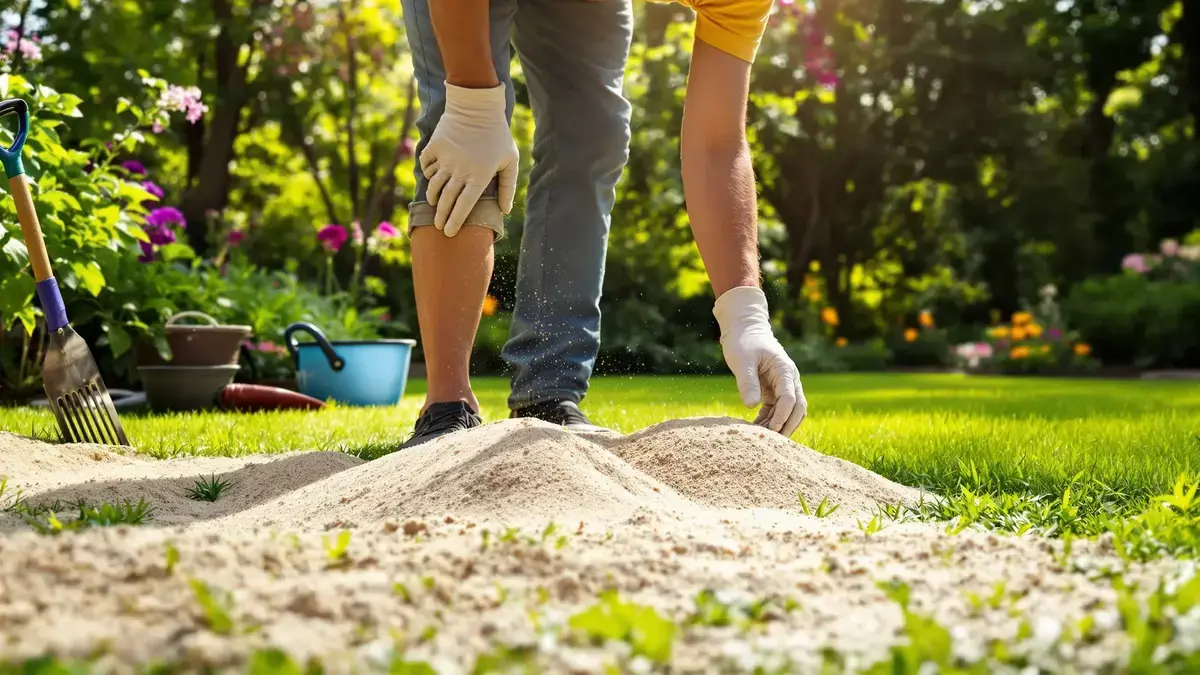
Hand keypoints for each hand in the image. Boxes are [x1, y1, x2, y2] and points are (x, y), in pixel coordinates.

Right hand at [419, 82, 518, 236]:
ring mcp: (445, 159)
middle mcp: (460, 170)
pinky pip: (426, 165)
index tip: (449, 233)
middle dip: (441, 217)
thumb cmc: (498, 134)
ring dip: (433, 197)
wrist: (477, 105)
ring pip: (434, 185)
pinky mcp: (435, 147)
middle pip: (447, 200)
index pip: (464, 206)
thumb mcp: (510, 160)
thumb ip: (508, 186)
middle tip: (439, 227)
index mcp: (480, 176)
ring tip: (435, 204)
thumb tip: (505, 210)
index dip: (455, 221)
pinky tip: (431, 176)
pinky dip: (427, 173)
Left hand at [713, 286, 806, 436]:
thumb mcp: (742, 360)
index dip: (782, 415)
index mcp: (785, 370)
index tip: (772, 429)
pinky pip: (776, 410)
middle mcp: (789, 379)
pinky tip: (756, 430)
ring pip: (789, 412)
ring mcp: (784, 386)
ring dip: (779, 426)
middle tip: (773, 443)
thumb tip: (751, 406)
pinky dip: (769, 421)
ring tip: (763, 440)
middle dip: (787, 426)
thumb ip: (747, 382)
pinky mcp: (774, 391)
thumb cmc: (744, 342)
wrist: (745, 330)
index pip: (790, 398)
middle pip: (798, 408)